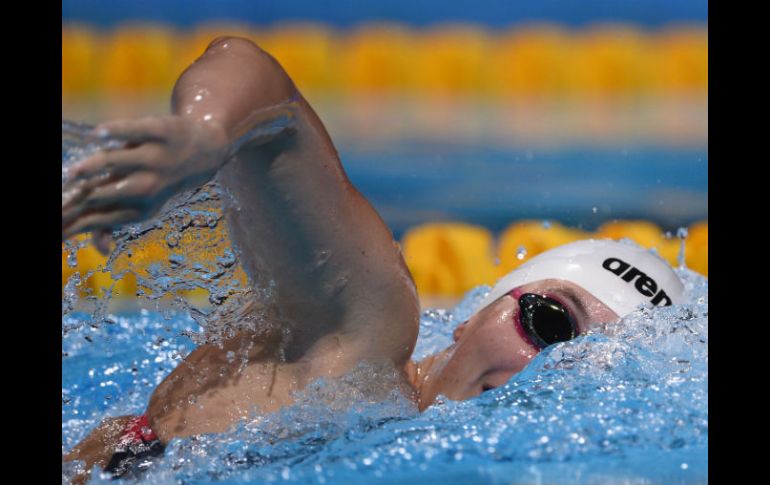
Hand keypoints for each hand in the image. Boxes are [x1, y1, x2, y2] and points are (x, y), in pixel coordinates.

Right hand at [62, 115, 227, 242]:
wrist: (204, 153)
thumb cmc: (157, 181)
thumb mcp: (139, 206)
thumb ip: (110, 225)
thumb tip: (100, 251)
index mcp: (137, 209)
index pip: (95, 219)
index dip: (70, 224)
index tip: (55, 225)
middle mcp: (147, 187)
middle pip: (103, 195)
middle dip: (76, 200)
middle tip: (59, 204)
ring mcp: (155, 158)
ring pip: (117, 162)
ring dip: (93, 167)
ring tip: (73, 173)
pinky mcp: (161, 131)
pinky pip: (136, 130)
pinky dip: (118, 131)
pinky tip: (99, 134)